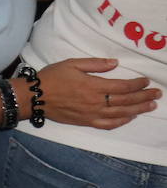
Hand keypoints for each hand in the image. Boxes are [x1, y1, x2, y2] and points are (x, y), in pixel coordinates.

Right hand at [38, 57, 159, 128]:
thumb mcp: (71, 63)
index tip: (146, 81)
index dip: (137, 84)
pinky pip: (109, 124)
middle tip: (157, 94)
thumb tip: (115, 63)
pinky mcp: (87, 122)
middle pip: (127, 100)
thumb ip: (95, 64)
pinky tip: (130, 117)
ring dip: (138, 109)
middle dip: (144, 96)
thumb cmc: (52, 77)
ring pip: (122, 113)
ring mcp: (92, 114)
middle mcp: (97, 102)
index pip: (123, 86)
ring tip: (151, 106)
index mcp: (94, 86)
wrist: (34, 96)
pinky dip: (122, 121)